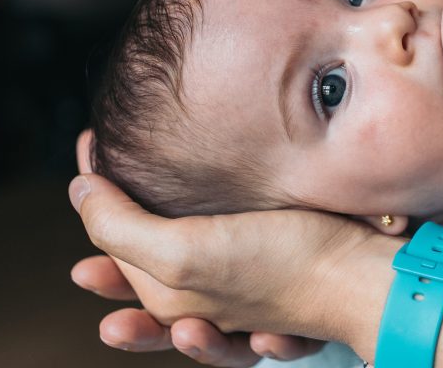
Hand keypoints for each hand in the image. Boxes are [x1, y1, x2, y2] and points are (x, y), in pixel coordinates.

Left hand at [71, 131, 343, 364]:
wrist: (365, 279)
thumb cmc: (280, 268)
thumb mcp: (185, 253)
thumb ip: (121, 229)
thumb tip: (77, 193)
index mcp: (170, 300)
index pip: (113, 244)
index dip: (93, 192)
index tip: (89, 140)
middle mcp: (201, 299)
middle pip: (143, 257)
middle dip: (114, 221)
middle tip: (94, 174)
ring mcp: (239, 288)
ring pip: (185, 264)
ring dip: (157, 246)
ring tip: (140, 203)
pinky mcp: (275, 271)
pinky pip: (239, 267)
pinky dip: (221, 252)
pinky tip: (210, 230)